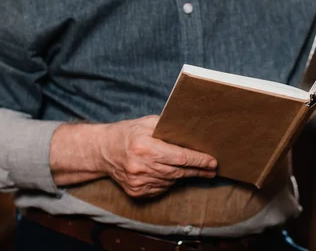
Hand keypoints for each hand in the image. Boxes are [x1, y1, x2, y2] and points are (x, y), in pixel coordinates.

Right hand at [99, 115, 217, 197]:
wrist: (102, 151)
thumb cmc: (128, 133)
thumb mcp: (147, 123)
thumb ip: (168, 127)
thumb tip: (192, 132)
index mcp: (145, 146)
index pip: (179, 157)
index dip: (198, 161)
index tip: (212, 162)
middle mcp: (140, 166)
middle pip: (178, 172)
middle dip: (198, 171)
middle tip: (213, 170)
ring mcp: (138, 181)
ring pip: (171, 181)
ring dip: (184, 176)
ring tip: (195, 170)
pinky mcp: (136, 191)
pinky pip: (161, 188)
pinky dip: (168, 181)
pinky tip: (170, 173)